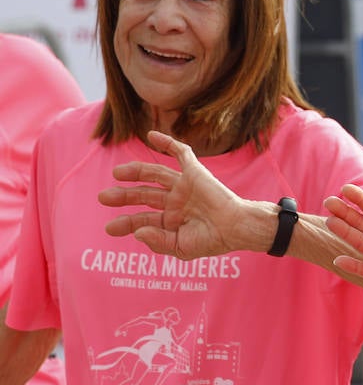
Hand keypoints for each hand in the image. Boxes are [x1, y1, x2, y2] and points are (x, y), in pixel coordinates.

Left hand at [99, 131, 246, 258]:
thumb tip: (137, 232)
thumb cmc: (213, 240)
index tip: (110, 228)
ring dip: (136, 171)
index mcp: (171, 220)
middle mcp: (175, 201)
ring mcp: (184, 185)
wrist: (236, 228)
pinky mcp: (195, 172)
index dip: (125, 223)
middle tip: (104, 197)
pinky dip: (166, 143)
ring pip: (155, 174)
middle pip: (144, 194)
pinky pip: (181, 153)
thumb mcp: (182, 248)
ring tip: (117, 173)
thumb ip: (158, 241)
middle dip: (124, 196)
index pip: (142, 219)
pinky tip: (151, 135)